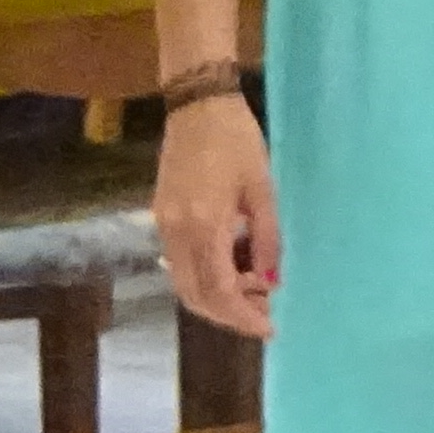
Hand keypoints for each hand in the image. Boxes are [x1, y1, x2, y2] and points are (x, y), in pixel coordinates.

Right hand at [155, 93, 282, 336]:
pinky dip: (205, 276)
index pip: (220, 291)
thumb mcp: (262, 188)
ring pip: (184, 283)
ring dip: (216, 297)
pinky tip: (233, 265)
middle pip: (195, 296)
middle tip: (263, 313)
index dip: (243, 316)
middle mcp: (177, 232)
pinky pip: (180, 262)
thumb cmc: (237, 140)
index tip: (269, 327)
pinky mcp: (161, 216)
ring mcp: (163, 225)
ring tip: (254, 288)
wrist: (197, 104)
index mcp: (204, 225)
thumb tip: (272, 280)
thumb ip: (267, 237)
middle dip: (229, 314)